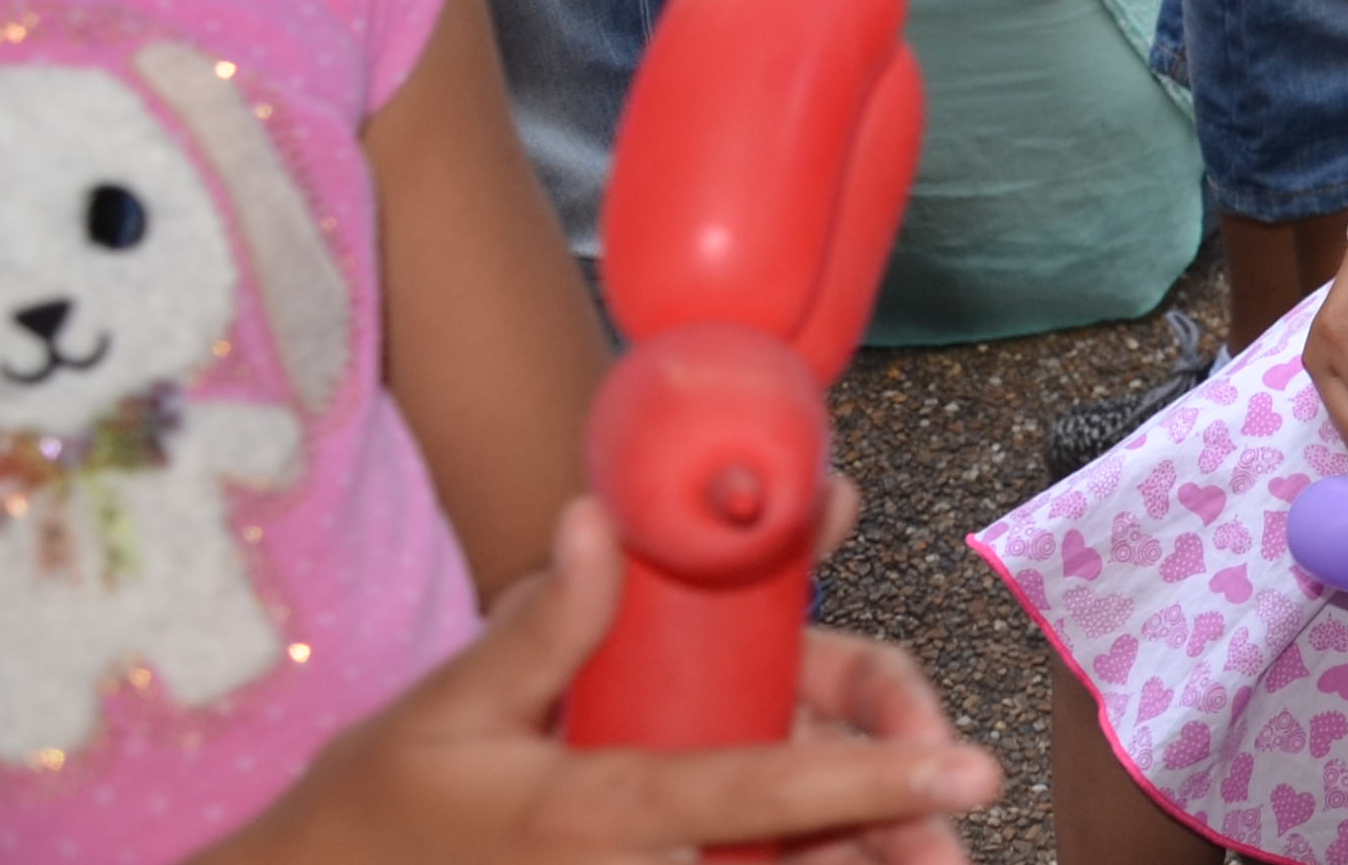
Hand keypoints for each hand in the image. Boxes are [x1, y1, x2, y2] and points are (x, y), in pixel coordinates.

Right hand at [201, 497, 998, 864]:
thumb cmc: (380, 805)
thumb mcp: (448, 708)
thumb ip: (539, 622)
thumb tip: (600, 517)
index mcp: (601, 806)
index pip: (760, 786)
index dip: (868, 775)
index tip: (967, 767)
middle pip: (795, 860)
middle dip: (889, 843)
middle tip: (959, 833)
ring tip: (935, 857)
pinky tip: (846, 854)